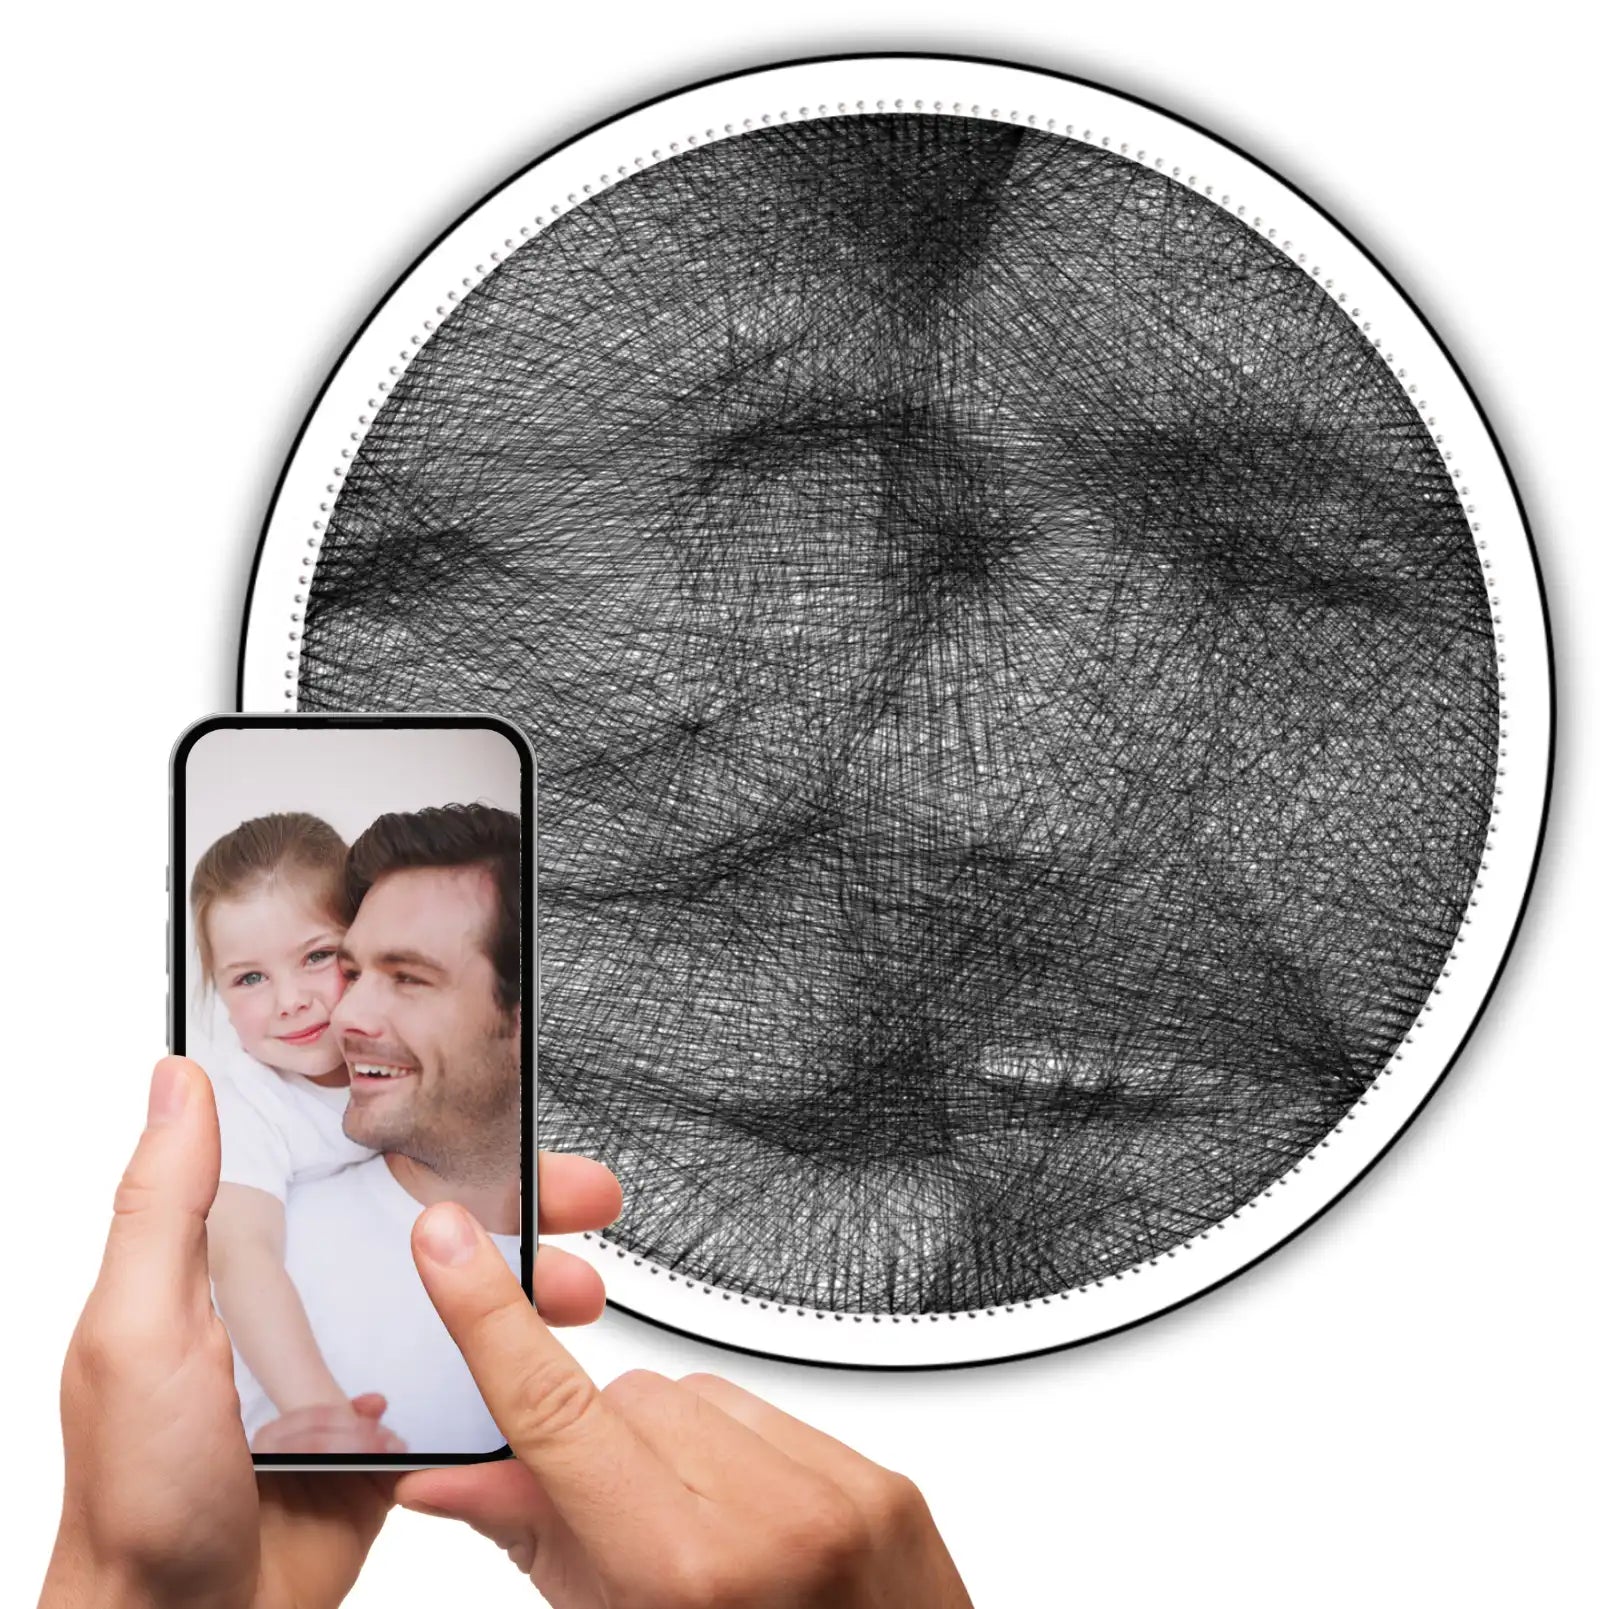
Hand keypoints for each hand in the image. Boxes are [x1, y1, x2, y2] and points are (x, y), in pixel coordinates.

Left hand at [40, 1056, 622, 1608]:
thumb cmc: (137, 1495)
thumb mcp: (138, 1332)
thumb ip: (162, 1206)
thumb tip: (175, 1084)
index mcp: (243, 1261)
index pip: (354, 1168)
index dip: (435, 1138)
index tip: (501, 1117)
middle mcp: (305, 1301)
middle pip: (429, 1228)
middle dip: (517, 1206)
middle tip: (579, 1195)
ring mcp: (353, 1366)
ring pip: (461, 1300)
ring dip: (527, 1288)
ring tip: (573, 1288)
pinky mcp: (390, 1430)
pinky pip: (465, 1381)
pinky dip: (508, 1367)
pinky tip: (537, 1360)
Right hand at [398, 1203, 973, 1607]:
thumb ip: (535, 1541)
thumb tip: (444, 1477)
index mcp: (686, 1573)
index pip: (559, 1415)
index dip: (491, 1321)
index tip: (450, 1243)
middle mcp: (771, 1520)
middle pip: (628, 1398)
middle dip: (602, 1448)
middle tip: (619, 1529)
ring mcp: (838, 1495)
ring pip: (697, 1393)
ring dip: (674, 1446)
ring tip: (697, 1537)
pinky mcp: (882, 1480)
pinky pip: (771, 1411)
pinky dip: (740, 1451)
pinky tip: (750, 1520)